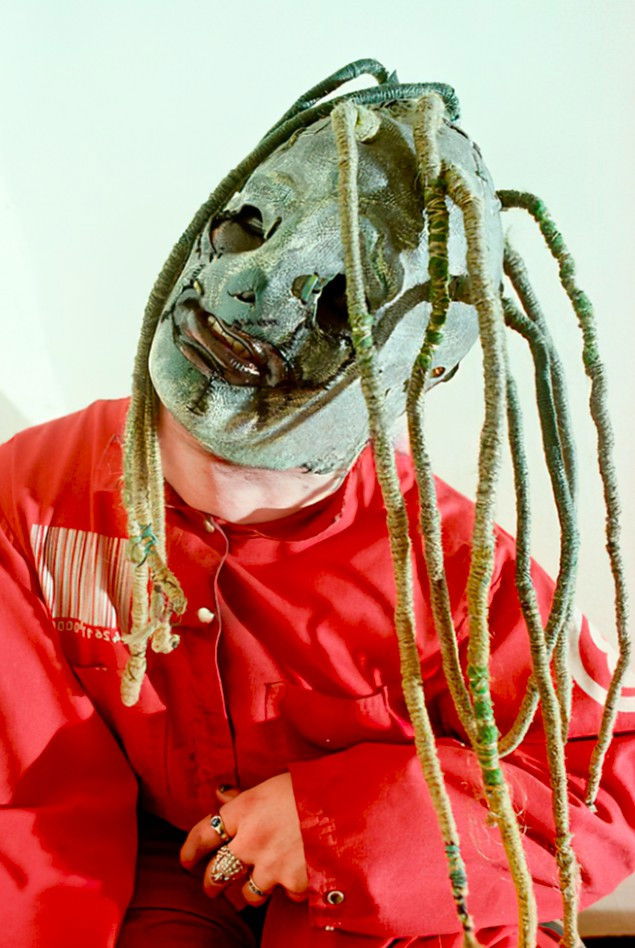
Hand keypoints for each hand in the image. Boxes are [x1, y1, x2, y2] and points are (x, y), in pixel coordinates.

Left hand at [180, 772, 308, 905]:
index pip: (202, 834)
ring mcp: (271, 865)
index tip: (186, 860)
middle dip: (211, 883)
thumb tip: (220, 793)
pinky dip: (288, 889)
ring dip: (248, 893)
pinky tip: (297, 876)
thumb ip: (244, 796)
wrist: (350, 803)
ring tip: (254, 889)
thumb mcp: (273, 784)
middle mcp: (251, 840)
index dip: (190, 850)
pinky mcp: (293, 884)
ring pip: (245, 894)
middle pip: (216, 873)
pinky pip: (283, 895)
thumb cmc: (311, 787)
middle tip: (212, 886)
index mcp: (244, 809)